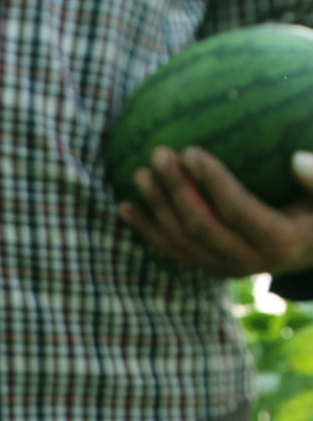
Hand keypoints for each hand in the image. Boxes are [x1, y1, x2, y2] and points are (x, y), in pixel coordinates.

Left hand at [117, 147, 312, 277]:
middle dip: (176, 189)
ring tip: (139, 175)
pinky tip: (125, 209)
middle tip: (159, 154)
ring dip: (157, 208)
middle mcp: (247, 261)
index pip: (235, 209)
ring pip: (180, 241)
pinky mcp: (209, 269)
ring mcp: (224, 269)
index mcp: (279, 241)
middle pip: (200, 225)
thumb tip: (296, 158)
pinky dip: (147, 230)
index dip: (211, 181)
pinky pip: (172, 251)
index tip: (190, 150)